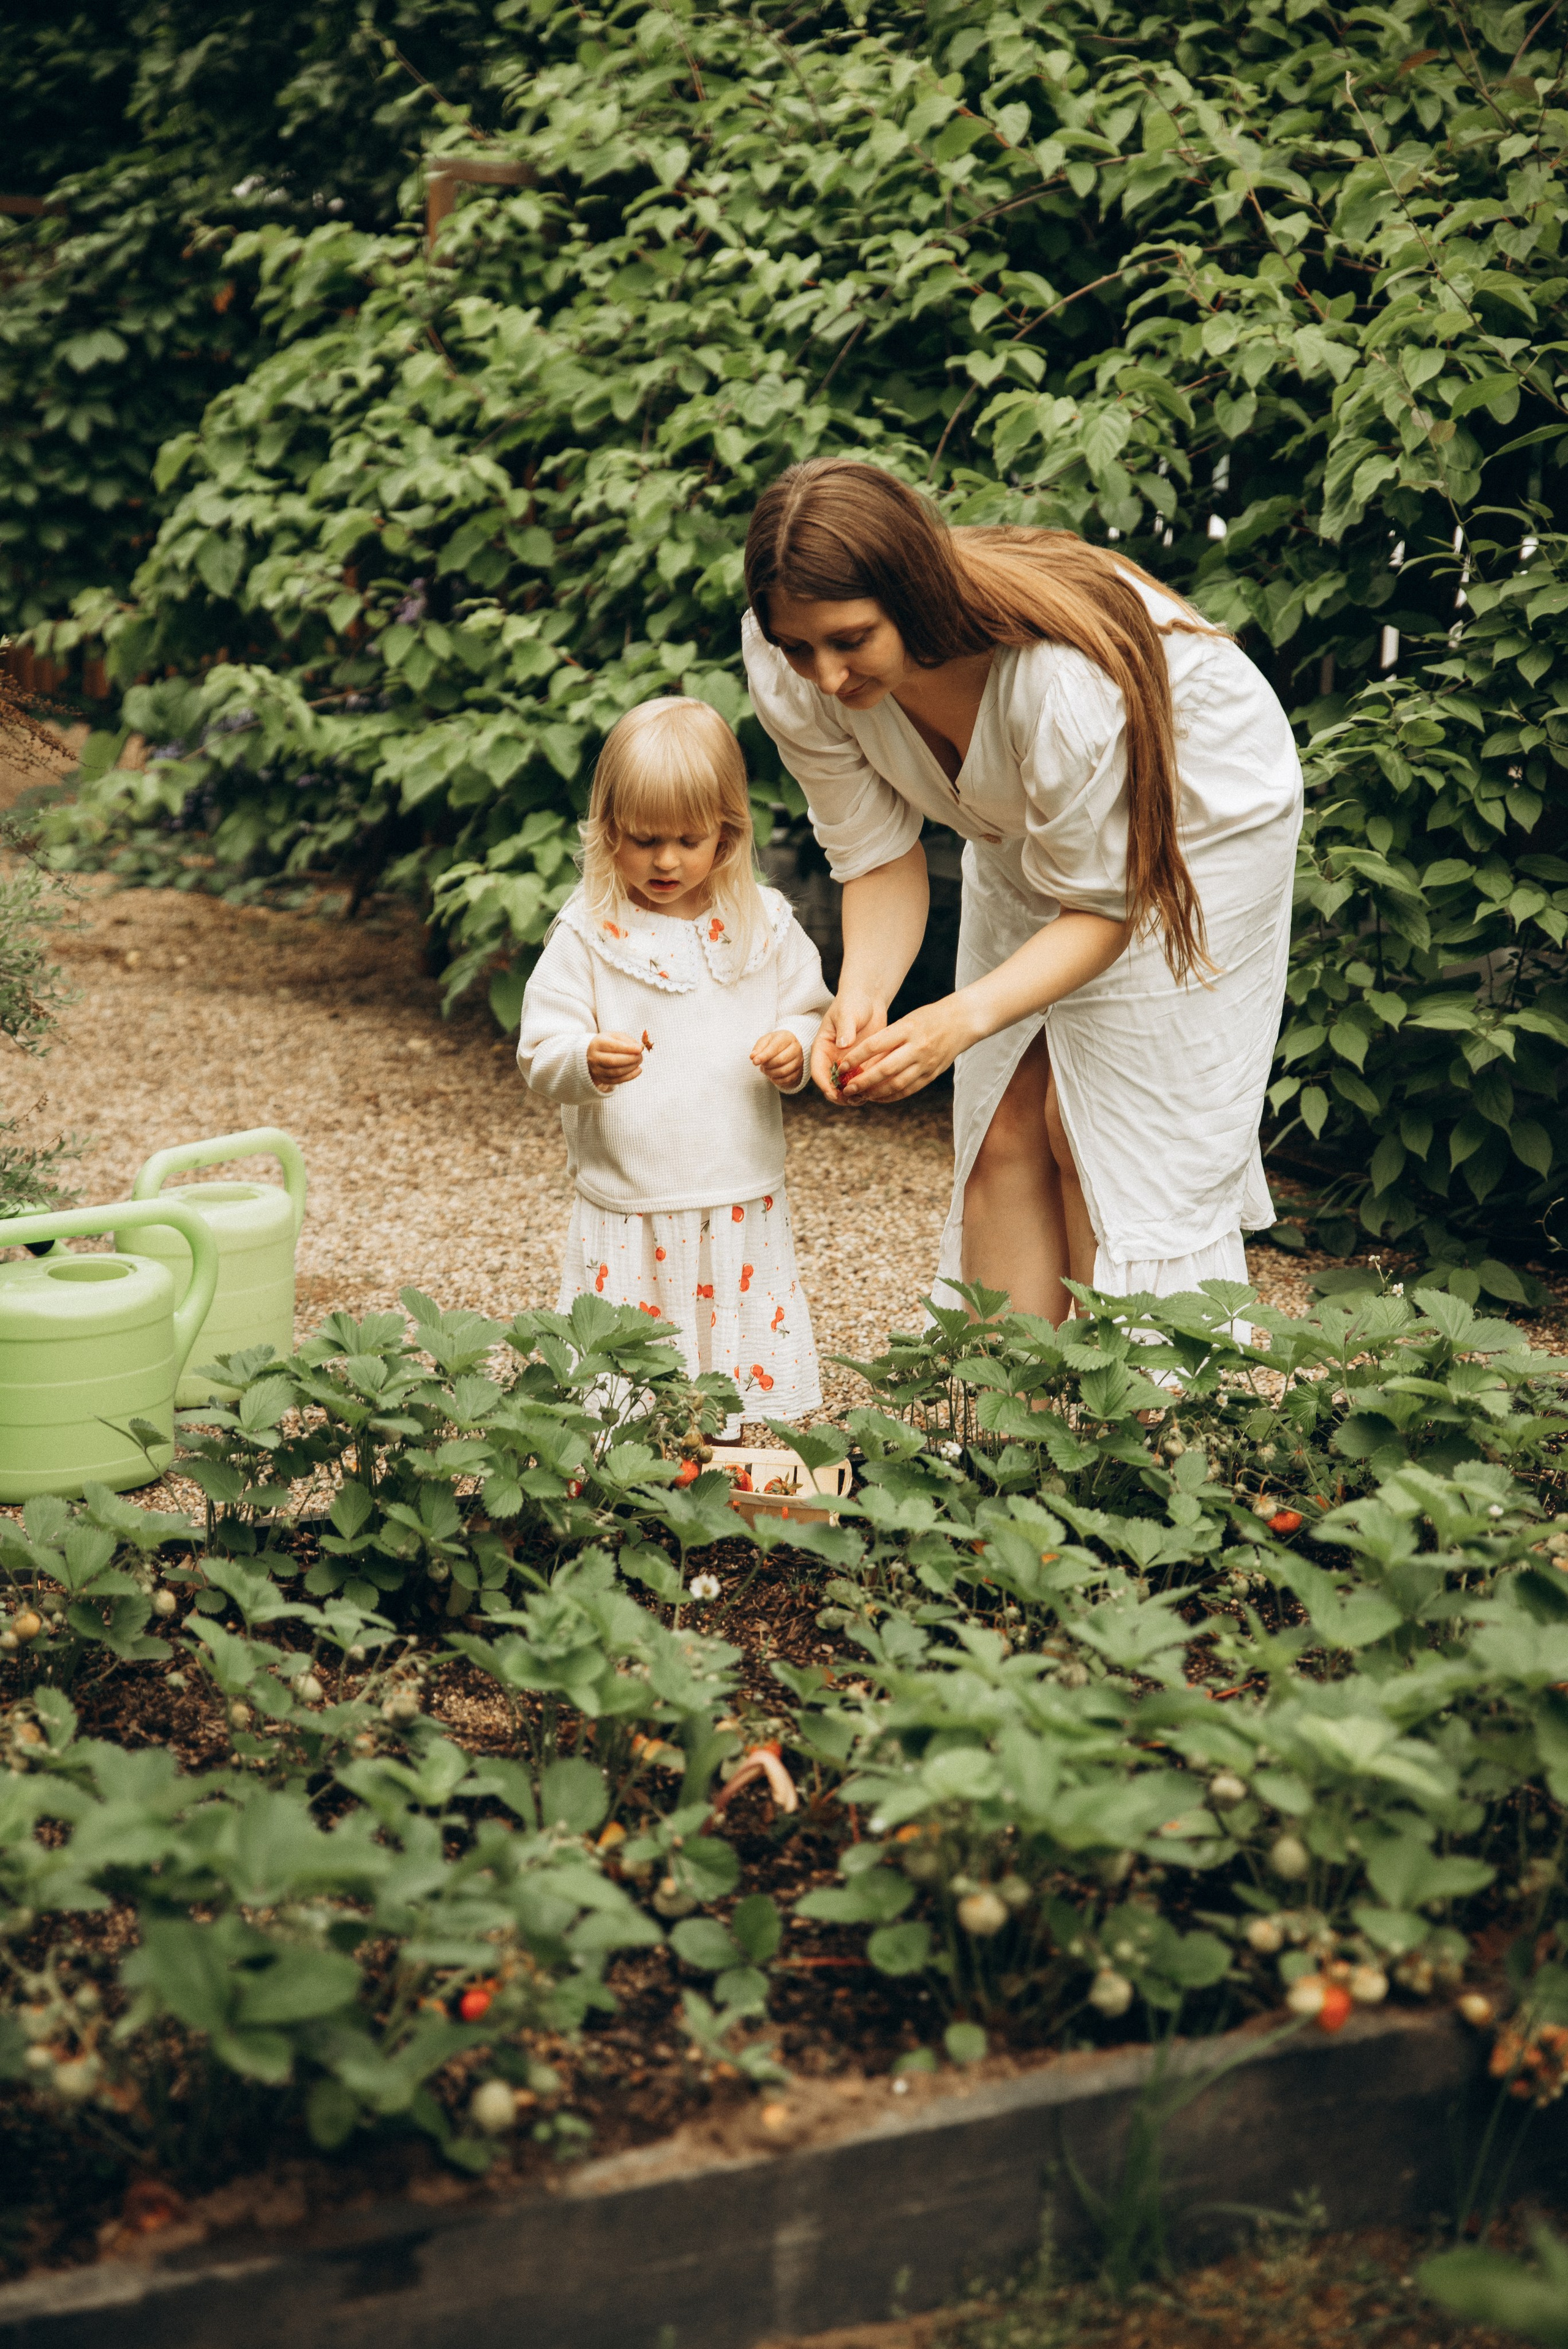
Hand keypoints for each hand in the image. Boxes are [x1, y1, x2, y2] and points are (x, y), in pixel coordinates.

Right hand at [586, 1031, 643, 1087]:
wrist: (593, 1054)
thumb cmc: (608, 1043)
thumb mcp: (616, 1036)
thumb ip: (627, 1041)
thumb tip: (639, 1048)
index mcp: (597, 1043)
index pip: (613, 1046)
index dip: (628, 1048)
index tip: (640, 1049)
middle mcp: (594, 1057)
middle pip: (613, 1061)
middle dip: (630, 1059)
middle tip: (640, 1056)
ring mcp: (597, 1070)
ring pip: (616, 1072)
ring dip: (631, 1067)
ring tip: (639, 1061)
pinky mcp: (602, 1079)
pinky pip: (617, 1080)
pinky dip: (630, 1076)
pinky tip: (638, 1070)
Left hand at [751, 1029, 803, 1089]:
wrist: (788, 1047)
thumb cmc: (774, 1043)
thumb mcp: (765, 1041)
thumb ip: (758, 1048)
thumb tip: (753, 1057)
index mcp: (787, 1037)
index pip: (775, 1048)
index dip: (764, 1056)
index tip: (754, 1062)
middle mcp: (796, 1048)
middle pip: (780, 1060)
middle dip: (767, 1065)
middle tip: (761, 1065)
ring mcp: (799, 1061)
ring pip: (783, 1072)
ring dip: (770, 1073)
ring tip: (765, 1070)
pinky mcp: (799, 1071)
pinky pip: (787, 1080)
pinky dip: (776, 1080)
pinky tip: (772, 1075)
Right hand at [810, 991, 887, 1105]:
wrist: (869, 999)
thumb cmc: (853, 1002)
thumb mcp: (846, 1013)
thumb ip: (845, 1028)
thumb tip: (843, 1044)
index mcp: (822, 1047)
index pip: (818, 1071)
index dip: (824, 1085)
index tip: (834, 1094)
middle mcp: (832, 1058)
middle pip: (831, 1084)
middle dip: (840, 1095)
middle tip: (853, 1100)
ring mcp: (847, 1063)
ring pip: (846, 1086)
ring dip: (853, 1095)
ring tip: (865, 1098)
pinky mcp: (861, 1063)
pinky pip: (861, 1080)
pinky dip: (866, 1088)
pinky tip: (876, 1091)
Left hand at [837, 995, 980, 1102]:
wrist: (962, 1021)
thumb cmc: (929, 1018)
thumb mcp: (906, 1020)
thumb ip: (887, 1039)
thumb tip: (862, 1059)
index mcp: (907, 1029)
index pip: (875, 1045)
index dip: (856, 1057)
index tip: (841, 1066)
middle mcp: (917, 1047)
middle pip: (884, 1069)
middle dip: (862, 1081)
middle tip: (847, 1088)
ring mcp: (926, 1063)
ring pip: (896, 1084)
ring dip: (875, 1092)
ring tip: (861, 1095)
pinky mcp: (932, 1074)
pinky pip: (909, 1089)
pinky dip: (892, 1096)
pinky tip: (878, 1097)